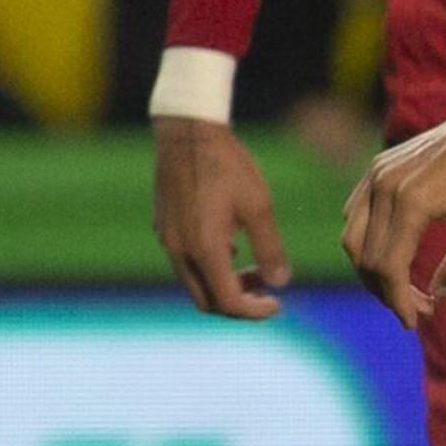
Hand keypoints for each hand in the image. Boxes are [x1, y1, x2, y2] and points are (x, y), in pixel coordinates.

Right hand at [152, 119, 288, 319]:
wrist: (188, 134)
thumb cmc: (227, 166)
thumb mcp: (258, 206)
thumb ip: (270, 248)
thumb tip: (281, 283)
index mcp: (204, 248)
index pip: (227, 301)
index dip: (255, 311)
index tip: (278, 303)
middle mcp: (180, 250)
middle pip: (206, 301)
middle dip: (239, 303)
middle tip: (267, 290)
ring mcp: (168, 240)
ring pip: (195, 283)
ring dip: (224, 285)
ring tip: (256, 268)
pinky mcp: (164, 228)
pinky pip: (186, 264)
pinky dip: (210, 268)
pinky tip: (233, 247)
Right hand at [341, 97, 445, 326]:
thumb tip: (436, 296)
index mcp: (409, 203)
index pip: (388, 267)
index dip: (398, 301)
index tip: (415, 322)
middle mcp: (382, 188)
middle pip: (365, 256)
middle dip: (387, 291)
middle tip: (416, 309)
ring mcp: (374, 176)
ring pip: (353, 237)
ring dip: (372, 270)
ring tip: (400, 291)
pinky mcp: (376, 169)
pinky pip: (356, 214)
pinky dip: (367, 242)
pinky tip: (391, 258)